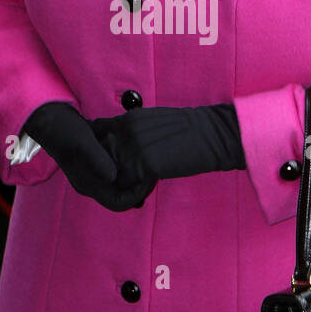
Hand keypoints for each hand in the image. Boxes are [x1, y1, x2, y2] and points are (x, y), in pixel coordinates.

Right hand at [22, 102, 154, 210]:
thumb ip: (97, 160)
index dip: (136, 196)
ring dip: (137, 177)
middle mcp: (92, 182)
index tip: (150, 179)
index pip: (118, 203)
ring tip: (152, 164)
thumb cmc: (63, 130)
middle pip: (122, 196)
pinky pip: (118, 170)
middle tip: (156, 171)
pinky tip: (141, 154)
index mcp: (88, 184)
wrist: (48, 118)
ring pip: (122, 184)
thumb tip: (113, 176)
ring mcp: (94, 172)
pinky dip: (131, 166)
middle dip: (140, 187)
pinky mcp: (97, 160)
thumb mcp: (82, 142)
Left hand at [90, 104, 245, 190]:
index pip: (98, 138)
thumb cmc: (188, 130)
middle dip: (109, 172)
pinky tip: (147, 191)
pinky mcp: (147, 164)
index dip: (102, 154)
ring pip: (113, 175)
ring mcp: (135, 147)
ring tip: (137, 187)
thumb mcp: (152, 121)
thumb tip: (116, 148)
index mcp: (127, 119)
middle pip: (102, 159)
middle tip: (125, 182)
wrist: (212, 135)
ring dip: (122, 184)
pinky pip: (129, 186)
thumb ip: (131, 132)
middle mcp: (127, 131)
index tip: (113, 164)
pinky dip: (135, 192)